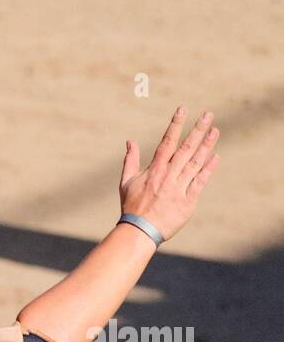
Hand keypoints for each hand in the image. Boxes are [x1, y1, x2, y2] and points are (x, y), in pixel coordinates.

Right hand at [118, 107, 219, 242]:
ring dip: (206, 145)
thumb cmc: (132, 207)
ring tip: (215, 130)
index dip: (175, 125)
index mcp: (154, 170)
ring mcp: (178, 188)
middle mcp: (168, 176)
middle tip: (208, 114)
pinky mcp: (187, 201)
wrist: (139, 232)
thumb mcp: (126, 182)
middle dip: (197, 130)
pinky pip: (199, 182)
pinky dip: (207, 169)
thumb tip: (130, 141)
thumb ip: (130, 160)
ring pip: (195, 163)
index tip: (183, 109)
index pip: (167, 142)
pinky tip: (215, 157)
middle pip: (186, 149)